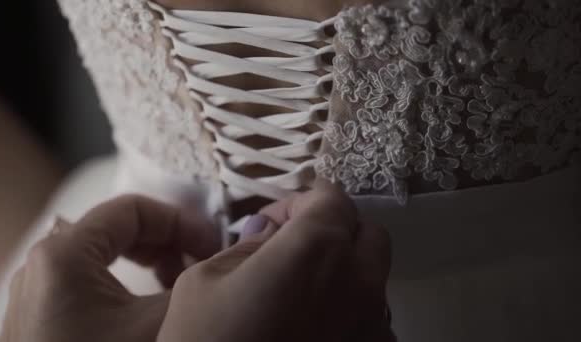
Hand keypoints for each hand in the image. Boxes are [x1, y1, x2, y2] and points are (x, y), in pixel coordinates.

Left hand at [0, 195, 219, 341]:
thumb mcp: (160, 325)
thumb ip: (198, 284)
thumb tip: (232, 260)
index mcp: (65, 254)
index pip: (134, 209)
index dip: (182, 222)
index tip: (212, 245)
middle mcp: (43, 264)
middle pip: (118, 227)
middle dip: (168, 242)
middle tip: (201, 263)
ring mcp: (39, 290)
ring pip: (105, 253)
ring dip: (150, 261)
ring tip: (181, 283)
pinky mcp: (42, 314)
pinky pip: (90, 278)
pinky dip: (127, 281)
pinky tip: (150, 304)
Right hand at [157, 183, 392, 341]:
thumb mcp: (207, 279)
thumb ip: (250, 245)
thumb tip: (270, 231)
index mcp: (317, 249)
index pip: (332, 198)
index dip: (304, 199)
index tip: (279, 217)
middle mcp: (359, 283)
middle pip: (367, 235)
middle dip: (334, 229)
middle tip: (292, 247)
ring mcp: (373, 327)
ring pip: (373, 279)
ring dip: (344, 271)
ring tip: (302, 291)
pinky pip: (371, 321)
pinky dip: (349, 312)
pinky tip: (313, 328)